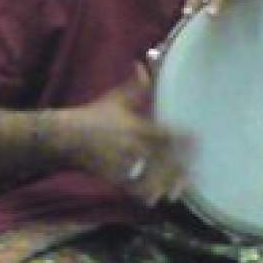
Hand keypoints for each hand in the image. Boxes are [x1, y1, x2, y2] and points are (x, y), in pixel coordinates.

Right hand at [66, 68, 190, 203]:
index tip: (197, 139)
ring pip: (152, 181)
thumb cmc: (93, 116)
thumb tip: (143, 65)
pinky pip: (135, 192)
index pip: (166, 135)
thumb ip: (134, 86)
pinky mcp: (115, 180)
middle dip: (180, 168)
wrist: (65, 139)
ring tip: (180, 188)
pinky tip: (158, 197)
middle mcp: (133, 149)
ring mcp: (125, 166)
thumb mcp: (115, 100)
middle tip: (194, 171)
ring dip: (167, 185)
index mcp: (136, 128)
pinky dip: (148, 196)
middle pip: (164, 163)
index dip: (183, 138)